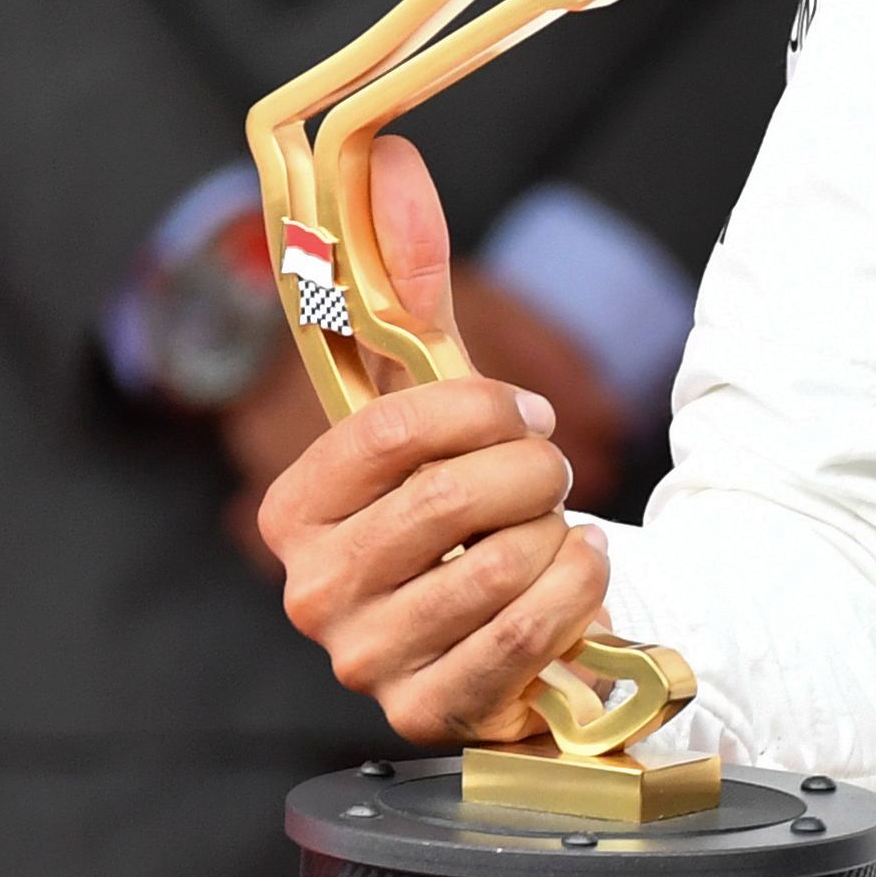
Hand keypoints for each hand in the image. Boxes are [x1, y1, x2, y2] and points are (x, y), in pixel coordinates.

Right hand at [259, 136, 613, 744]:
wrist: (533, 621)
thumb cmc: (477, 508)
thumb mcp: (449, 401)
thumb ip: (410, 290)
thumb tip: (389, 159)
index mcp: (294, 508)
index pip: (386, 431)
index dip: (478, 409)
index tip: (524, 410)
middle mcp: (311, 592)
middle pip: (446, 498)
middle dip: (530, 472)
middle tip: (551, 475)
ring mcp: (366, 662)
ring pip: (495, 565)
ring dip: (558, 533)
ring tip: (557, 532)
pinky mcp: (432, 717)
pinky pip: (525, 637)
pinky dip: (577, 592)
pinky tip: (581, 574)